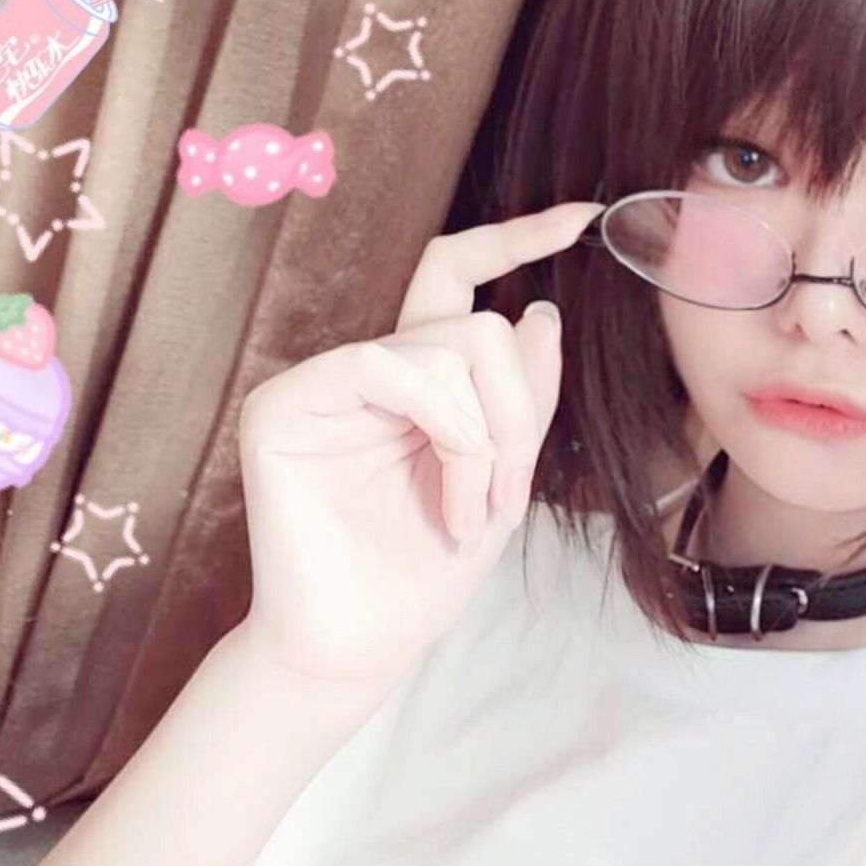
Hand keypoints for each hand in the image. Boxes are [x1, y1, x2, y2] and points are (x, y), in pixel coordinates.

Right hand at [233, 200, 600, 686]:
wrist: (361, 649)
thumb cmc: (423, 578)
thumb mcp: (502, 485)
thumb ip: (521, 402)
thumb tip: (541, 312)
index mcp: (418, 382)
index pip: (457, 281)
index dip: (515, 240)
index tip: (583, 217)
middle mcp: (369, 371)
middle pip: (473, 324)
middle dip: (516, 409)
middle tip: (509, 492)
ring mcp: (323, 384)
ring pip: (441, 345)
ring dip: (483, 439)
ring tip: (473, 513)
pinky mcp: (283, 405)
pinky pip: (382, 363)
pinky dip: (441, 430)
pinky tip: (448, 498)